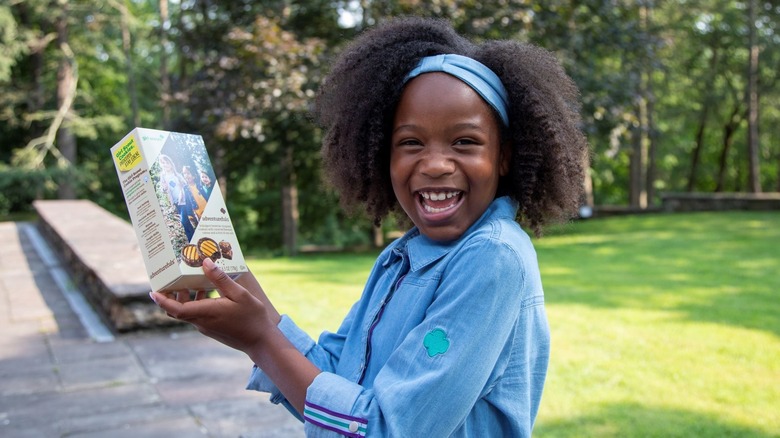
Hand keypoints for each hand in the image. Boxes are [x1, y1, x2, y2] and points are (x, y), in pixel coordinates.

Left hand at [150, 258, 276, 354]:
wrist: (260, 341)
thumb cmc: (252, 317)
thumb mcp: (239, 294)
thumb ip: (220, 279)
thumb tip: (205, 262)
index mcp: (206, 313)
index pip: (176, 309)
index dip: (163, 301)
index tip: (153, 292)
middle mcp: (202, 322)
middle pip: (177, 310)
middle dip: (171, 296)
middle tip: (172, 279)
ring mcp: (206, 327)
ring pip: (187, 312)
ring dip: (186, 298)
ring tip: (194, 281)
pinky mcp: (211, 329)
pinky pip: (196, 315)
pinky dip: (196, 303)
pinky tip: (208, 292)